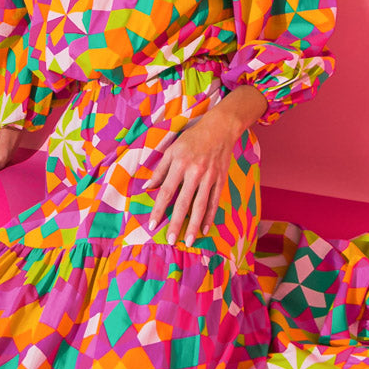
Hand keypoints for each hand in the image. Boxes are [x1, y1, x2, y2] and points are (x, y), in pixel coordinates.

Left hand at [144, 88, 264, 245]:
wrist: (221, 128)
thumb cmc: (193, 138)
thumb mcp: (172, 149)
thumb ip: (160, 169)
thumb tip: (148, 187)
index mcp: (179, 163)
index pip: (166, 191)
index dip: (159, 209)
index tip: (153, 225)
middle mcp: (194, 171)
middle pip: (183, 202)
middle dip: (176, 223)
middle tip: (170, 240)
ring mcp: (209, 177)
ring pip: (200, 205)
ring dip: (194, 225)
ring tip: (188, 240)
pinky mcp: (221, 179)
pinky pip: (215, 201)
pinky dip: (210, 216)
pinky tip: (204, 229)